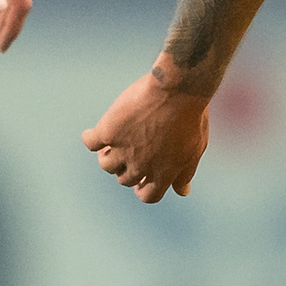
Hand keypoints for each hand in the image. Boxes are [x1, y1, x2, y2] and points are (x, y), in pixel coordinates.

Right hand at [82, 68, 211, 202]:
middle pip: (124, 179)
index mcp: (163, 173)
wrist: (178, 89)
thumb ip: (185, 173)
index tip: (141, 179)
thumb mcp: (195, 149)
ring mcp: (123, 150)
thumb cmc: (191, 116)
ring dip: (108, 156)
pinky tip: (93, 131)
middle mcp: (141, 166)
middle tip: (129, 151)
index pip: (148, 196)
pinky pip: (90, 142)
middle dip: (127, 168)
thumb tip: (182, 192)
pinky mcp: (109, 132)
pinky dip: (89, 138)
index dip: (143, 187)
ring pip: (106, 164)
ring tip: (112, 141)